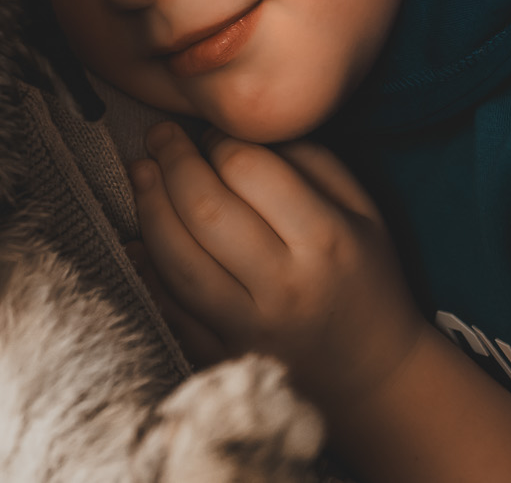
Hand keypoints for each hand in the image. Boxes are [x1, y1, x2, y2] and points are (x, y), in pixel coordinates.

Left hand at [129, 122, 425, 418]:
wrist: (375, 375)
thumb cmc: (365, 279)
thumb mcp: (363, 211)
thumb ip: (311, 161)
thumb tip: (240, 133)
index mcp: (323, 239)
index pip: (248, 169)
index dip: (217, 140)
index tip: (209, 134)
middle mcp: (282, 286)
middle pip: (205, 210)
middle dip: (171, 162)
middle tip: (160, 137)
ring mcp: (247, 328)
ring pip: (176, 260)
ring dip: (148, 208)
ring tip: (142, 174)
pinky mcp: (222, 358)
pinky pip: (169, 309)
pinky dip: (145, 270)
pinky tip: (136, 239)